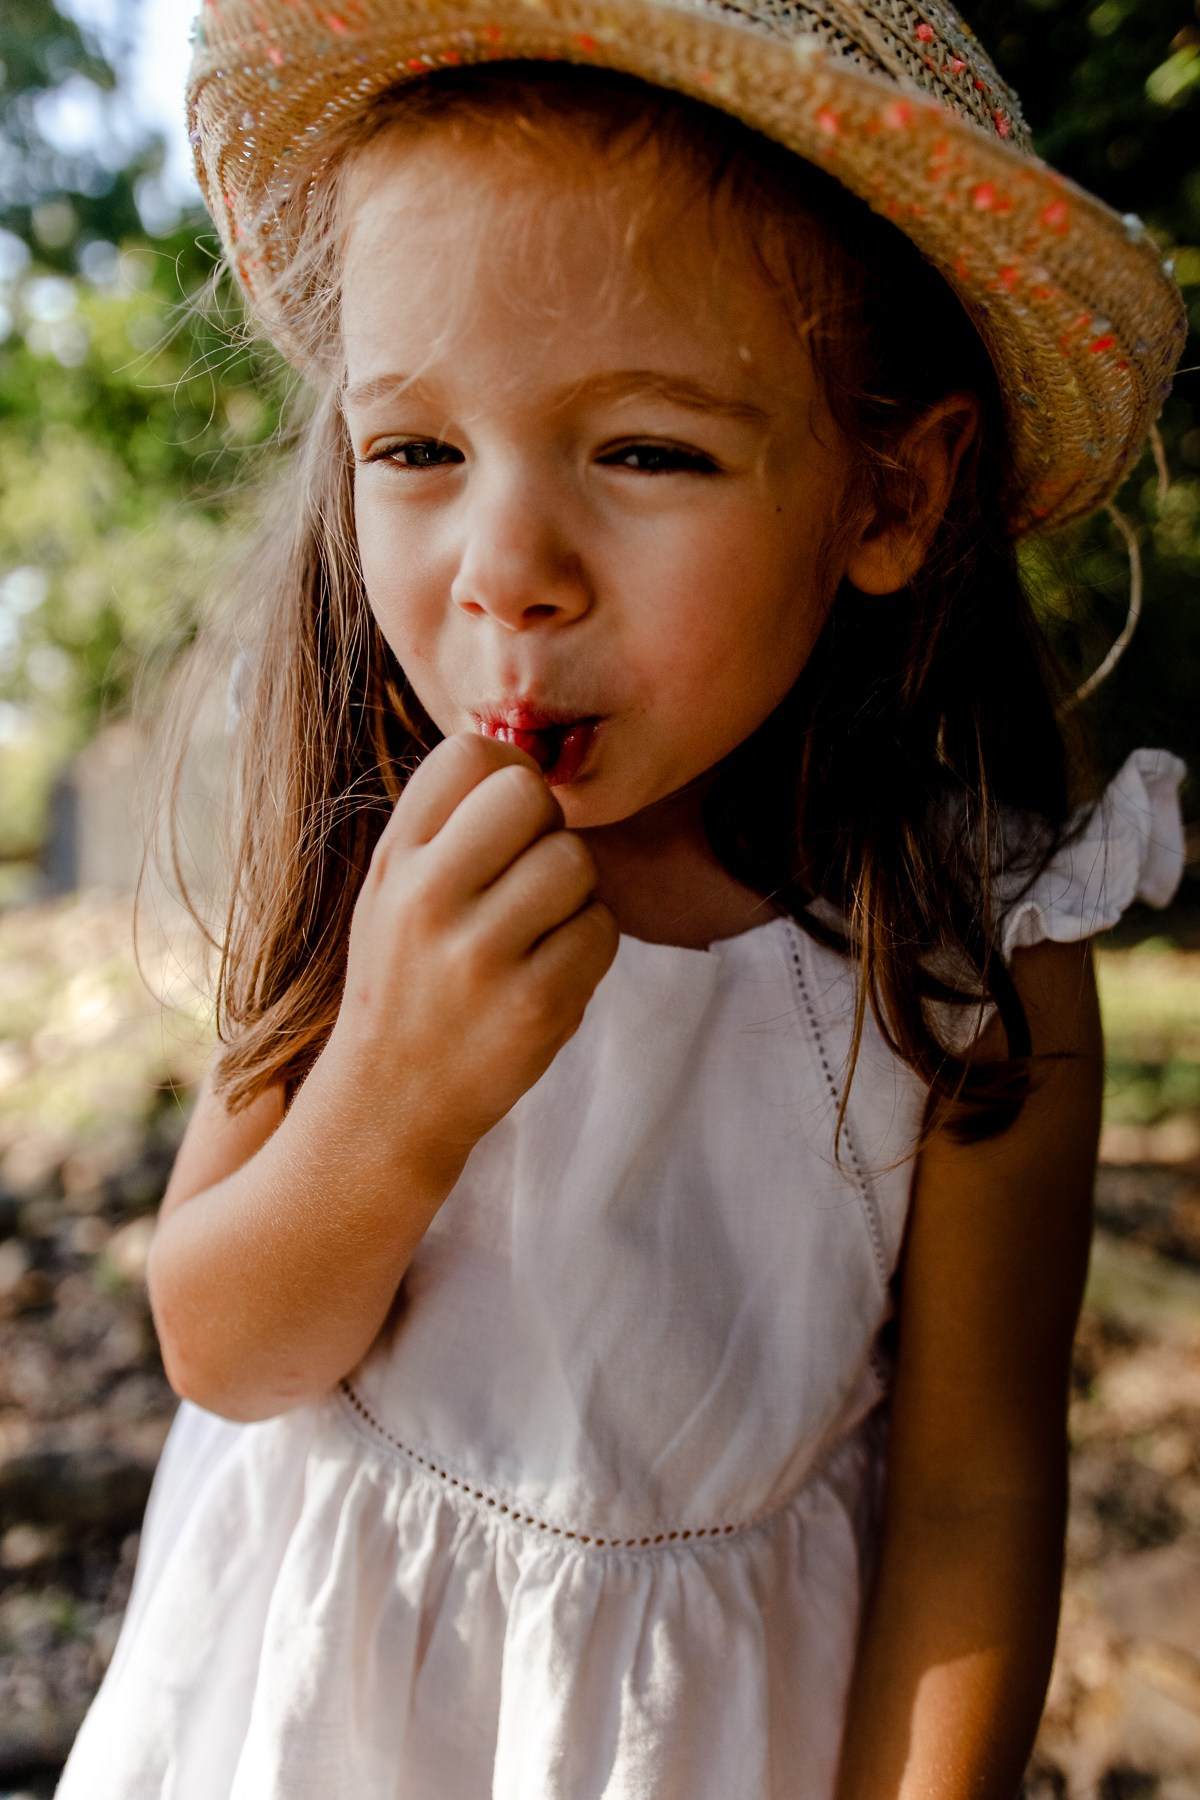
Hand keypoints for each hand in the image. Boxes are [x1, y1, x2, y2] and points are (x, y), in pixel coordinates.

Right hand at [327, 731, 617, 1173]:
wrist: (386, 1105)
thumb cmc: (406, 984)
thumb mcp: (391, 893)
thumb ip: (447, 827)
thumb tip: (528, 759)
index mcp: (394, 861)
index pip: (471, 753)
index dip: (505, 781)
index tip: (499, 828)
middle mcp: (427, 898)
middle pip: (531, 796)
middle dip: (546, 832)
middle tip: (526, 882)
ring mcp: (481, 955)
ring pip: (575, 863)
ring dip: (573, 897)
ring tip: (533, 937)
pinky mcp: (535, 1005)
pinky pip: (601, 931)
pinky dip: (587, 950)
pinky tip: (545, 978)